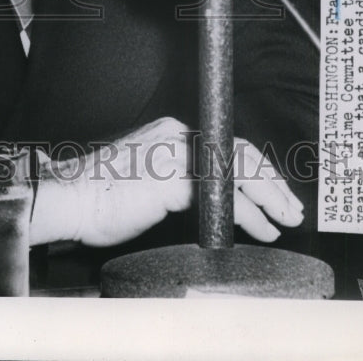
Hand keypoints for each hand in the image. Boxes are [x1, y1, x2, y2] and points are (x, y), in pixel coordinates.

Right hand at [29, 117, 304, 246]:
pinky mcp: (172, 180)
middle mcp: (176, 136)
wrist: (71, 198)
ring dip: (268, 197)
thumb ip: (181, 182)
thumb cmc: (101, 195)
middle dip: (271, 181)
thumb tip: (215, 201)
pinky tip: (260, 229)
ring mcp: (175, 155)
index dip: (256, 168)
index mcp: (171, 133)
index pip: (226, 144)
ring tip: (284, 219)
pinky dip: (247, 214)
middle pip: (239, 152)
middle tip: (291, 207)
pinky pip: (223, 195)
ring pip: (237, 170)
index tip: (275, 190)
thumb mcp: (149, 180)